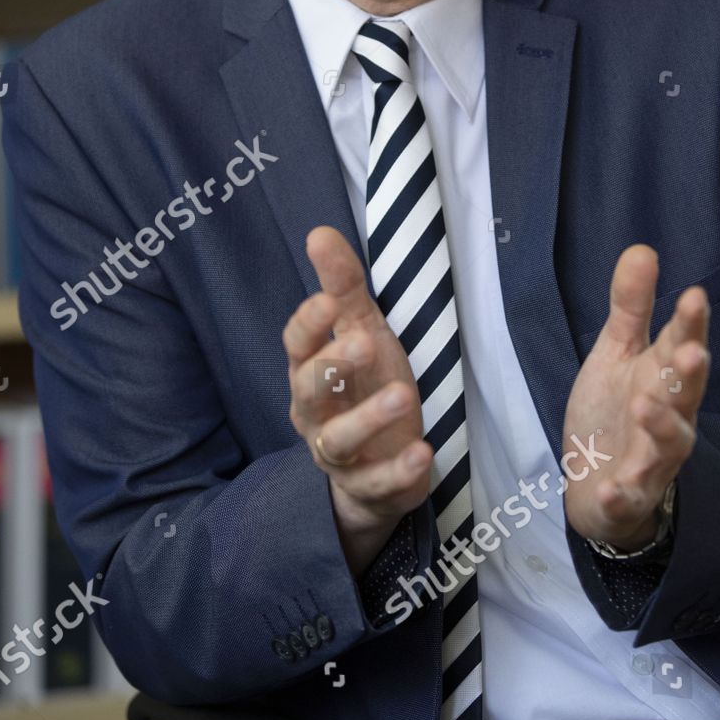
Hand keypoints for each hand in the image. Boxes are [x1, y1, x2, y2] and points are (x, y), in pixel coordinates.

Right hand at [284, 226, 432, 570]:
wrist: (376, 464)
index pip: (296, 345)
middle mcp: (314, 413)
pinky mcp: (369, 486)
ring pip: (339, 439)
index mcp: (309, 371)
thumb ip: (343, 286)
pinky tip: (422, 451)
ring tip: (402, 394)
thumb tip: (320, 232)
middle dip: (334, 365)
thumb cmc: (364, 386)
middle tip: (365, 341)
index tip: (328, 300)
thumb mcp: (362, 330)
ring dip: (369, 417)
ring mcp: (339, 454)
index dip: (309, 324)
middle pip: (309, 390)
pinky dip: (399, 470)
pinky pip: (378, 482)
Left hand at [562, 245, 709, 549]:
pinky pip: (629, 497)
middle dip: (691, 374)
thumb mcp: (616, 352)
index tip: (694, 295)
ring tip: (647, 405)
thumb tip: (642, 248)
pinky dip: (622, 494)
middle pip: (687, 394)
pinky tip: (610, 488)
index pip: (682, 344)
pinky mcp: (630, 495)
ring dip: (662, 427)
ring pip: (669, 445)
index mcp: (664, 376)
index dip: (690, 323)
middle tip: (691, 352)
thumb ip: (631, 307)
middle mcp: (669, 416)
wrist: (595, 481)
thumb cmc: (615, 411)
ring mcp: (652, 459)